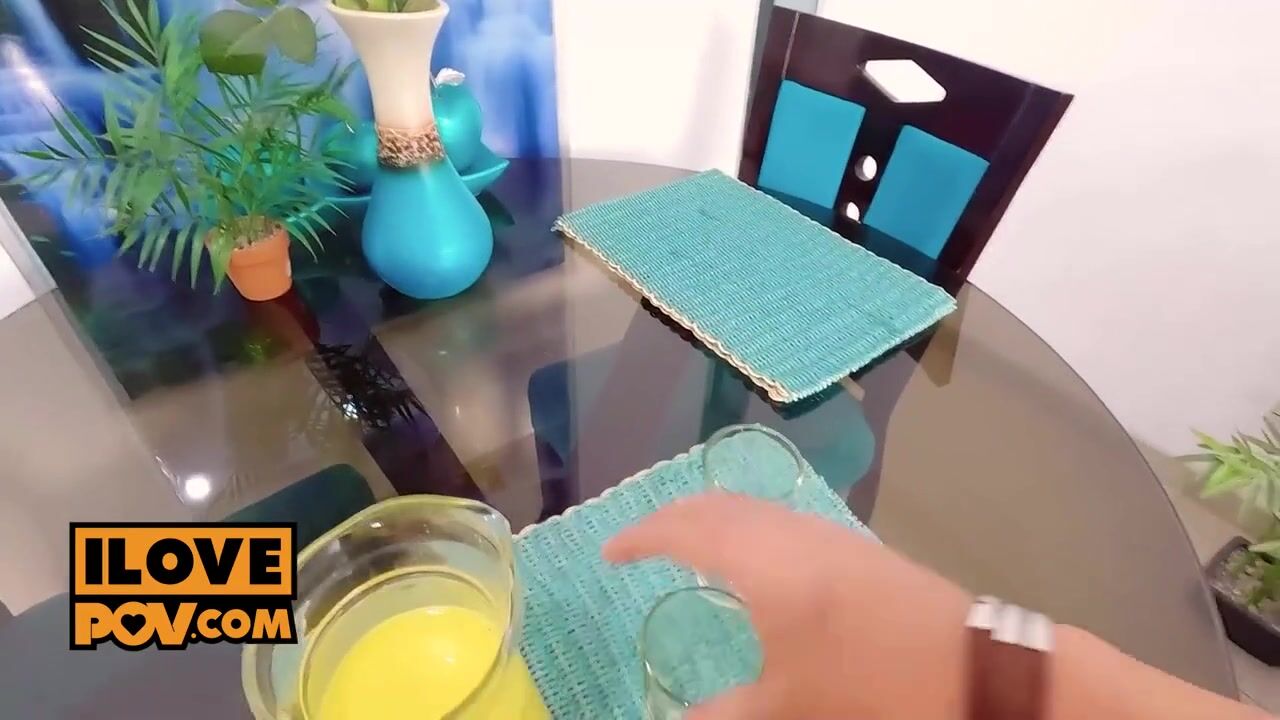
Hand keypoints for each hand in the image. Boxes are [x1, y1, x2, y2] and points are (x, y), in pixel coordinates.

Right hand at [604, 492, 971, 719]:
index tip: (610, 553)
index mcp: (761, 562)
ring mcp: (824, 532)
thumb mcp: (788, 705)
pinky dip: (744, 526)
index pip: (683, 531)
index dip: (640, 538)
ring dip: (709, 517)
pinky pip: (777, 518)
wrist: (967, 665)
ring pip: (749, 507)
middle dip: (670, 518)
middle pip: (714, 505)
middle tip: (640, 543)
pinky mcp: (851, 545)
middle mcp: (788, 532)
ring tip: (685, 544)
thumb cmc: (867, 683)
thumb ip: (725, 712)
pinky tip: (750, 559)